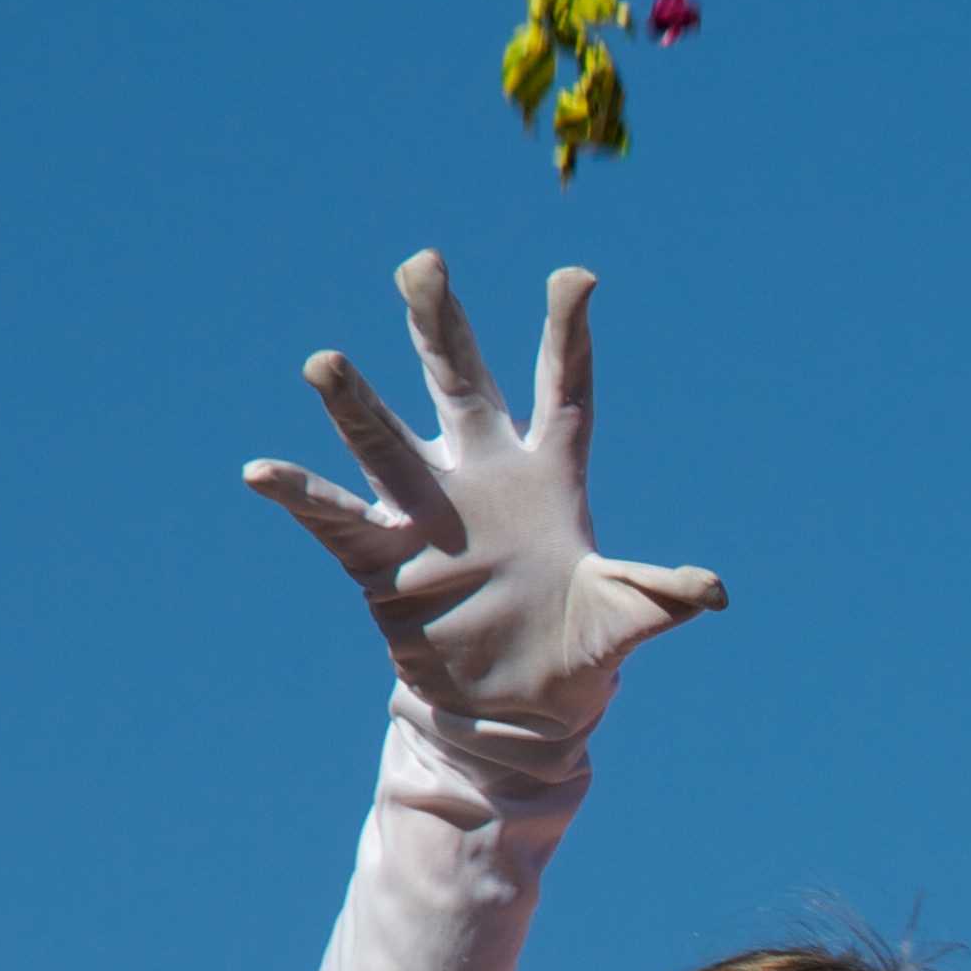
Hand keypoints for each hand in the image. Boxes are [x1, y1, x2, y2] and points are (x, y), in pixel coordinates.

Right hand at [245, 252, 722, 736]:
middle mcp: (482, 475)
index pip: (563, 389)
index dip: (568, 334)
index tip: (577, 275)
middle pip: (459, 383)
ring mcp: (427, 509)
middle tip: (423, 262)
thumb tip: (709, 592)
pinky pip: (335, 515)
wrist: (522, 707)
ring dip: (355, 403)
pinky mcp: (383, 555)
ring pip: (386, 437)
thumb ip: (658, 596)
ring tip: (325, 364)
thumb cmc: (580, 649)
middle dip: (440, 324)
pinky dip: (300, 494)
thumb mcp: (626, 620)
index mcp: (551, 475)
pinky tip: (261, 472)